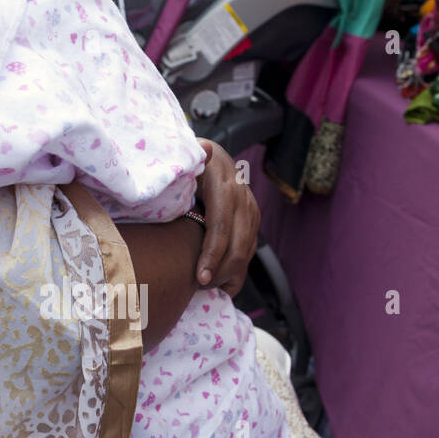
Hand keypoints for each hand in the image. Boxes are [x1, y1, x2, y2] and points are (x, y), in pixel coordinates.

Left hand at [194, 139, 259, 296]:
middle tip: (198, 288)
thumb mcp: (186, 161)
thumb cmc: (188, 163)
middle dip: (220, 272)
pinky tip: (223, 285)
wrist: (212, 156)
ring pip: (246, 251)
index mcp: (223, 184)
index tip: (200, 278)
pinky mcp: (253, 220)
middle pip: (238, 245)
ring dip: (228, 275)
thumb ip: (190, 162)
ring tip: (206, 288)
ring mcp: (251, 209)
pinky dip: (237, 271)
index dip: (212, 254)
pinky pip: (249, 250)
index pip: (221, 226)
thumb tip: (204, 149)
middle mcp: (242, 198)